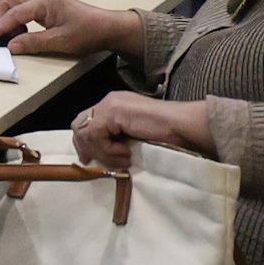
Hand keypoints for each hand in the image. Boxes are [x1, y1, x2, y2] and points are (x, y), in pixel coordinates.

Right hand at [0, 0, 145, 62]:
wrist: (109, 28)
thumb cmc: (88, 33)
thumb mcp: (61, 42)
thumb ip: (33, 43)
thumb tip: (11, 46)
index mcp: (44, 2)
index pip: (14, 13)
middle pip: (7, 0)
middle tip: (2, 37)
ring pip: (13, 2)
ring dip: (8, 18)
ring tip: (16, 36)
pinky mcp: (46, 4)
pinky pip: (22, 7)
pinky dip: (17, 18)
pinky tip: (24, 32)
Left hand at [71, 89, 216, 173]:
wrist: (183, 126)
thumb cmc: (166, 135)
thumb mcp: (134, 137)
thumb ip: (116, 138)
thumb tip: (95, 154)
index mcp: (114, 106)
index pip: (86, 121)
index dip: (84, 141)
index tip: (88, 159)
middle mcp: (108, 101)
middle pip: (80, 124)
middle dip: (85, 146)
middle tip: (93, 163)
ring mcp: (109, 104)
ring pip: (86, 133)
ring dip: (103, 152)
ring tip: (124, 159)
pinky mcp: (112, 111)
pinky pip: (97, 135)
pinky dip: (109, 150)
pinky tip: (127, 154)